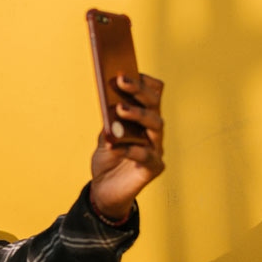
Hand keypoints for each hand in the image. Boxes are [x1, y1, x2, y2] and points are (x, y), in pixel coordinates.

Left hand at [90, 73, 165, 220]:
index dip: (143, 81)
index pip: (153, 93)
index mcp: (144, 119)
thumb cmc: (108, 160)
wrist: (104, 191)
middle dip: (139, 90)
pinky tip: (117, 146)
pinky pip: (147, 155)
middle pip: (154, 104)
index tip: (128, 70)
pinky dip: (132, 149)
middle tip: (121, 80)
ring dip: (138, 115)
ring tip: (119, 109)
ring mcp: (156, 148)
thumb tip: (109, 103)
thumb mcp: (104, 137)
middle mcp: (153, 131)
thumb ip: (109, 122)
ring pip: (156, 125)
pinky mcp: (154, 167)